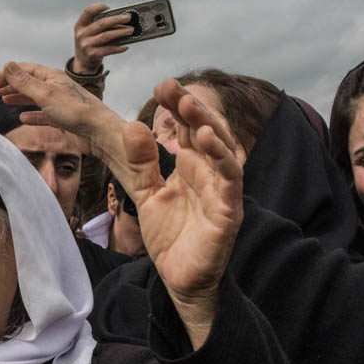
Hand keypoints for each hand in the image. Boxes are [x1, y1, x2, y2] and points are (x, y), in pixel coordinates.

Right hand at [0, 61, 125, 161]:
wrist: (99, 132)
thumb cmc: (76, 111)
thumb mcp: (45, 94)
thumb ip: (24, 81)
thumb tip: (7, 65)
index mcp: (52, 77)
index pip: (24, 70)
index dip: (6, 75)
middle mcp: (56, 87)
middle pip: (28, 82)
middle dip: (10, 85)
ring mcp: (60, 103)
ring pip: (35, 98)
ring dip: (19, 98)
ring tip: (5, 101)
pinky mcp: (64, 119)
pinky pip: (43, 115)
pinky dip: (32, 116)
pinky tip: (23, 119)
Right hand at [72, 3, 132, 74]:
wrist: (83, 63)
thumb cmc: (90, 44)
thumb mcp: (88, 33)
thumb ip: (99, 25)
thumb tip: (120, 19)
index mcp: (80, 25)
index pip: (88, 11)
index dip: (99, 7)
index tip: (109, 8)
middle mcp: (82, 34)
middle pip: (101, 23)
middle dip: (117, 19)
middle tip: (128, 18)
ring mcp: (86, 45)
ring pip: (106, 36)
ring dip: (120, 32)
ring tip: (130, 30)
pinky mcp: (93, 54)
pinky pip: (109, 49)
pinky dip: (118, 47)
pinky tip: (125, 46)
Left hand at [123, 83, 244, 346]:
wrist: (179, 278)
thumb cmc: (170, 236)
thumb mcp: (147, 194)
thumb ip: (141, 164)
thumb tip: (132, 125)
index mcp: (192, 167)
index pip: (188, 128)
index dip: (177, 106)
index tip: (161, 85)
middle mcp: (210, 174)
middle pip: (207, 133)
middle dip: (193, 109)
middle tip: (175, 89)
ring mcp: (222, 192)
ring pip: (223, 152)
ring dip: (209, 128)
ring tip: (191, 108)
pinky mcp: (228, 212)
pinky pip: (230, 182)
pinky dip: (222, 161)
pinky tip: (207, 143)